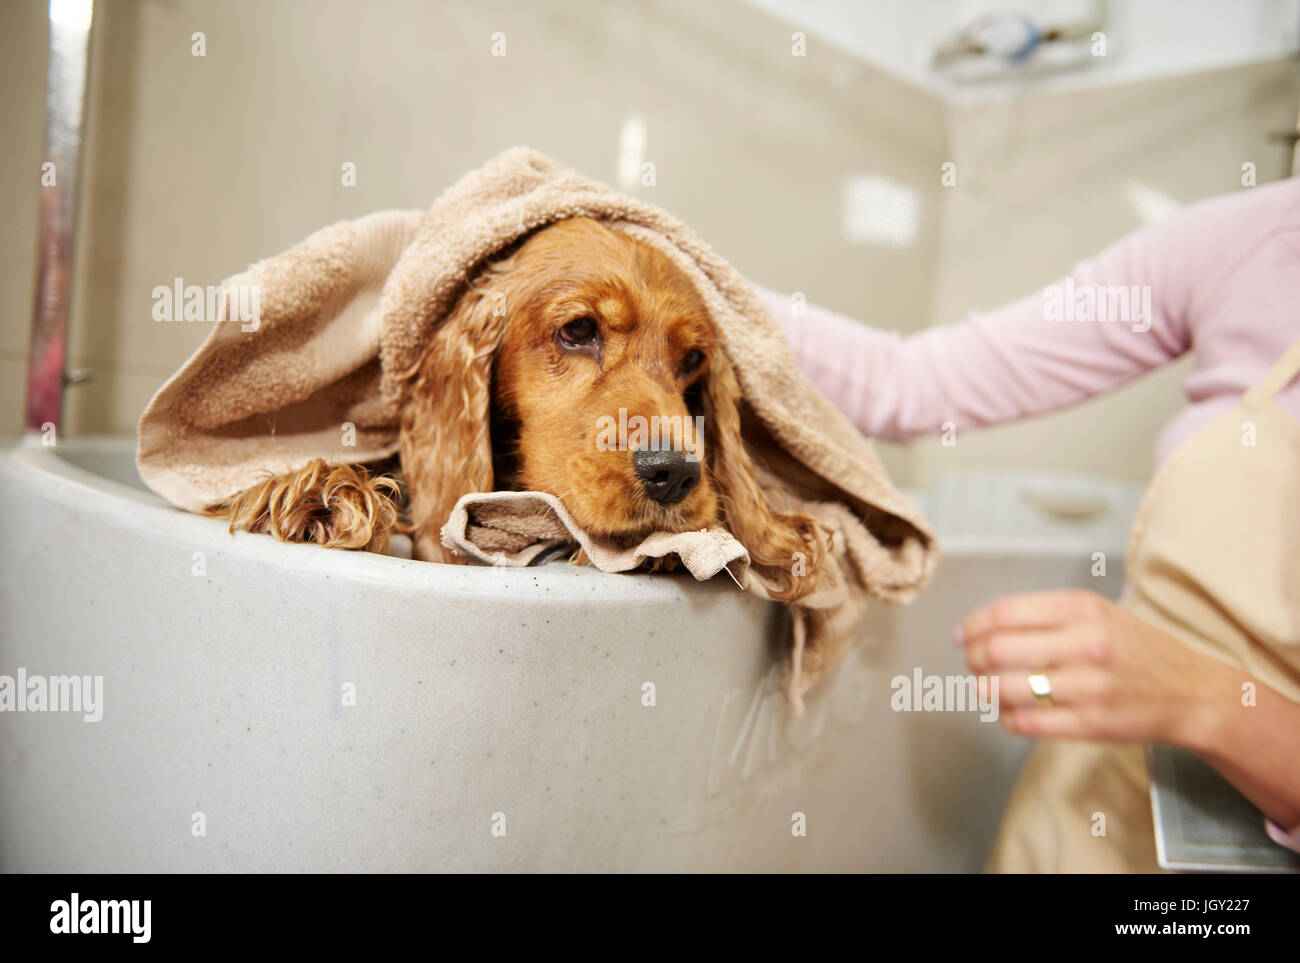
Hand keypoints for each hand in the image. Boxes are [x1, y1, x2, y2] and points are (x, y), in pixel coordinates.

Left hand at [957, 589, 1220, 746]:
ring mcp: (1088, 687)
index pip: (1005, 613)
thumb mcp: (1098, 613)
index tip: (961, 637)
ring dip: (985, 689)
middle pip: (997, 651)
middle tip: (974, 663)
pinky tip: (1012, 710)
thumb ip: (1042, 615)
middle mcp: (1085, 644)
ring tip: (989, 687)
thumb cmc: (1135, 649)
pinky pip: (1025, 723)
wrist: (1191, 693)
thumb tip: (978, 629)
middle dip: (974, 659)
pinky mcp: (1090, 724)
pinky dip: (1007, 717)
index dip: (972, 626)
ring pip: (1004, 689)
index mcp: (1083, 609)